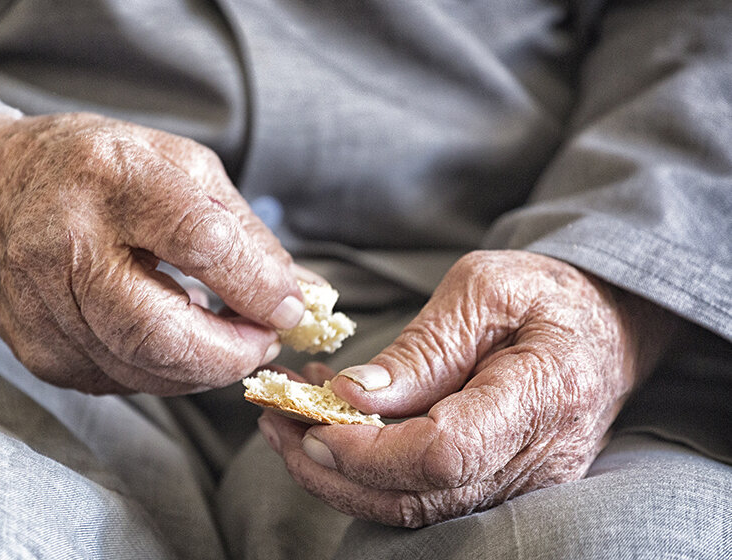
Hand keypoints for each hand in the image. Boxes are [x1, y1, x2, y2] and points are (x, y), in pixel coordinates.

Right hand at [0, 113, 303, 394]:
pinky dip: (167, 371)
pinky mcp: (43, 356)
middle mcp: (65, 246)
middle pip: (162, 334)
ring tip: (229, 337)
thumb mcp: (171, 165)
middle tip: (264, 340)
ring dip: (206, 367)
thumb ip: (240, 230)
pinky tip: (174, 337)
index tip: (289, 305)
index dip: (256, 284)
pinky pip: (125, 382)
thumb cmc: (89, 173)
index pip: (198, 241)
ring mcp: (45, 311)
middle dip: (232, 353)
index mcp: (108, 178)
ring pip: (148, 372)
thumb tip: (299, 295)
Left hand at [258, 250, 673, 525]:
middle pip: (418, 497)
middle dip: (331, 468)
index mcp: (543, 394)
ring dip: (337, 474)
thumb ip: (424, 348)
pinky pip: (422, 496)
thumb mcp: (483, 289)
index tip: (312, 418)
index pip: (444, 454)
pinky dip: (365, 471)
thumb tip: (353, 395)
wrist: (604, 325)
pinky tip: (328, 428)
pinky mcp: (497, 485)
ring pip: (413, 508)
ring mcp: (520, 484)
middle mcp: (537, 459)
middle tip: (274, 420)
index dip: (369, 449)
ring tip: (286, 422)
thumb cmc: (547, 294)